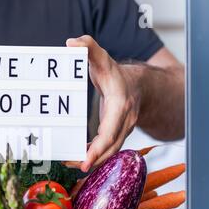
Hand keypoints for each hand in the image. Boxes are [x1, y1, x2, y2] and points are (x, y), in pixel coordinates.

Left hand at [64, 35, 140, 172]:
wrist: (139, 85)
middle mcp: (124, 122)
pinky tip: (78, 158)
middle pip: (109, 148)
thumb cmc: (116, 73)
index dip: (97, 149)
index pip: (110, 132)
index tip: (85, 161)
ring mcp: (122, 130)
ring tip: (69, 163)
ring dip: (90, 161)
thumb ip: (88, 47)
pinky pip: (106, 150)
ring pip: (109, 152)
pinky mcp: (117, 135)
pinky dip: (93, 156)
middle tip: (71, 165)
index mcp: (120, 105)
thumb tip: (71, 43)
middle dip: (91, 160)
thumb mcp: (102, 57)